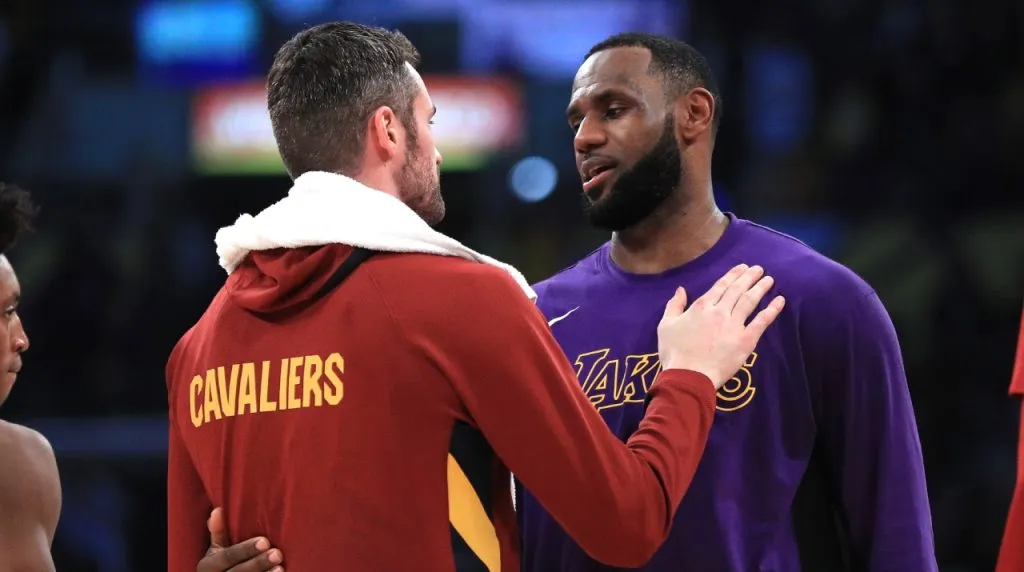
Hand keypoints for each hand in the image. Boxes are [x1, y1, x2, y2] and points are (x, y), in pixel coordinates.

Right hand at [196, 507, 284, 571]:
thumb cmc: (223, 563)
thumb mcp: (216, 550)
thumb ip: (218, 533)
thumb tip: (218, 510)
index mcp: (208, 566)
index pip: (227, 557)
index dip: (245, 549)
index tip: (265, 541)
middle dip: (258, 563)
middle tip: (278, 554)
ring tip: (281, 568)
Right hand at [657, 264, 783, 388]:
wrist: (688, 375)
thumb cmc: (674, 352)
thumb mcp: (665, 325)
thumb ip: (674, 305)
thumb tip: (681, 289)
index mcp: (701, 307)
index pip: (720, 286)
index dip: (733, 275)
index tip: (742, 267)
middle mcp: (719, 312)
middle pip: (737, 290)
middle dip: (749, 277)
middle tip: (759, 269)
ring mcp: (734, 325)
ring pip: (749, 301)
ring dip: (760, 288)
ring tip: (769, 279)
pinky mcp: (746, 340)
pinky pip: (761, 322)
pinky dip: (772, 310)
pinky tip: (780, 301)